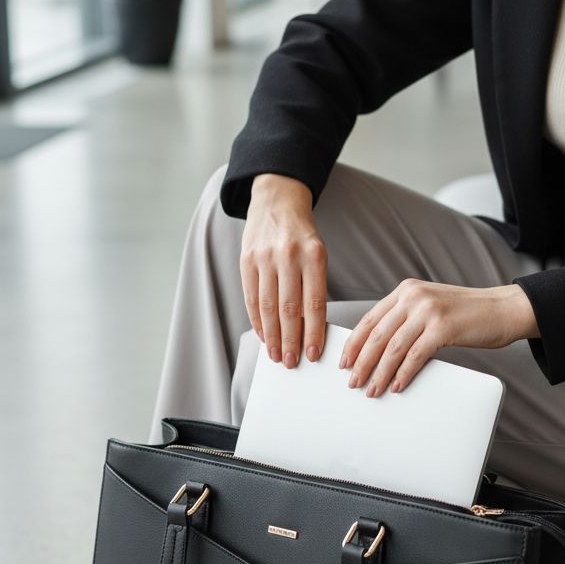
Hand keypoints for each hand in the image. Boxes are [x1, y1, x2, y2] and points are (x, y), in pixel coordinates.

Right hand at [240, 173, 327, 367]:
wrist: (277, 201)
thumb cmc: (302, 235)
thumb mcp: (318, 253)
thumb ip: (314, 286)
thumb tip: (310, 329)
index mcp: (314, 255)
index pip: (314, 302)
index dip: (313, 332)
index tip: (313, 354)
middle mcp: (288, 256)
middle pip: (289, 308)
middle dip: (290, 340)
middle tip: (291, 362)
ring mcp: (264, 257)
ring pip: (267, 306)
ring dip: (271, 336)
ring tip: (275, 355)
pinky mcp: (246, 260)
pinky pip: (251, 297)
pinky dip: (256, 320)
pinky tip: (263, 335)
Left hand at [339, 279, 539, 396]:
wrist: (504, 308)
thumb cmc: (467, 313)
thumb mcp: (431, 306)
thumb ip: (407, 319)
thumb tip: (380, 349)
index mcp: (405, 290)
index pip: (370, 318)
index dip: (354, 343)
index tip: (344, 362)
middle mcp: (413, 296)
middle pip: (377, 334)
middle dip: (362, 362)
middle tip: (353, 382)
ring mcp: (428, 311)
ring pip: (393, 348)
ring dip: (380, 373)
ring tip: (373, 390)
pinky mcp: (443, 327)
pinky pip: (415, 356)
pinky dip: (403, 373)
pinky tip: (397, 386)